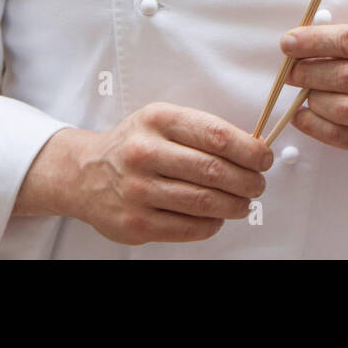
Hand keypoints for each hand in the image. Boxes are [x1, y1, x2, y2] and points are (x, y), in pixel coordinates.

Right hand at [15, 103, 271, 244]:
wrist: (84, 173)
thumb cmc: (134, 144)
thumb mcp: (162, 121)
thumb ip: (202, 131)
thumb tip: (252, 148)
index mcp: (157, 120)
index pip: (216, 136)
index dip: (249, 149)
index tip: (264, 157)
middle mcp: (145, 153)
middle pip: (214, 171)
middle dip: (247, 180)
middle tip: (258, 184)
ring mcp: (138, 190)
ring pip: (204, 202)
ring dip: (235, 205)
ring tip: (244, 203)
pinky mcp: (136, 223)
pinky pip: (188, 227)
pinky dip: (212, 224)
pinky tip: (217, 217)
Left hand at [282, 23, 347, 159]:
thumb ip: (337, 43)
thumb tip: (295, 45)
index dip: (317, 40)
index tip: (289, 42)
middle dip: (310, 72)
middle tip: (290, 72)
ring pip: (342, 108)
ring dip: (314, 99)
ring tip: (306, 93)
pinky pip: (338, 135)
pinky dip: (311, 124)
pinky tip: (301, 115)